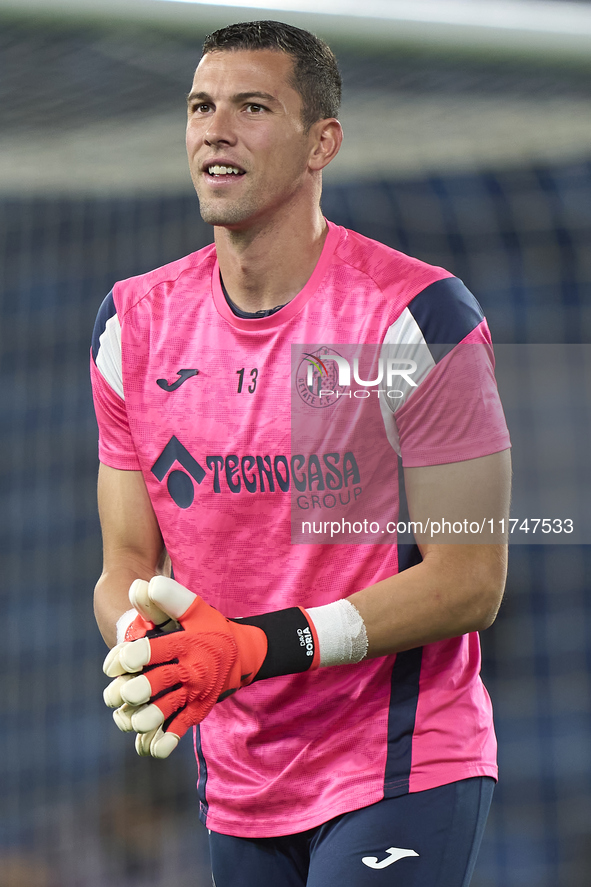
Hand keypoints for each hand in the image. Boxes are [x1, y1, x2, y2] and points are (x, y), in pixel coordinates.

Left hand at [103, 577, 267, 757]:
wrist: (243, 653)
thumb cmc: (209, 627)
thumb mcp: (194, 609)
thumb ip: (167, 598)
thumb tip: (140, 585)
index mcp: (186, 643)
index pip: (156, 650)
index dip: (132, 656)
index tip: (118, 661)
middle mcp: (191, 669)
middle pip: (159, 682)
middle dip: (137, 690)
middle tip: (122, 693)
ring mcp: (195, 692)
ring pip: (167, 709)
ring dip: (146, 718)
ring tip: (132, 720)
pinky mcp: (199, 710)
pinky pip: (182, 728)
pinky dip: (166, 740)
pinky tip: (151, 747)